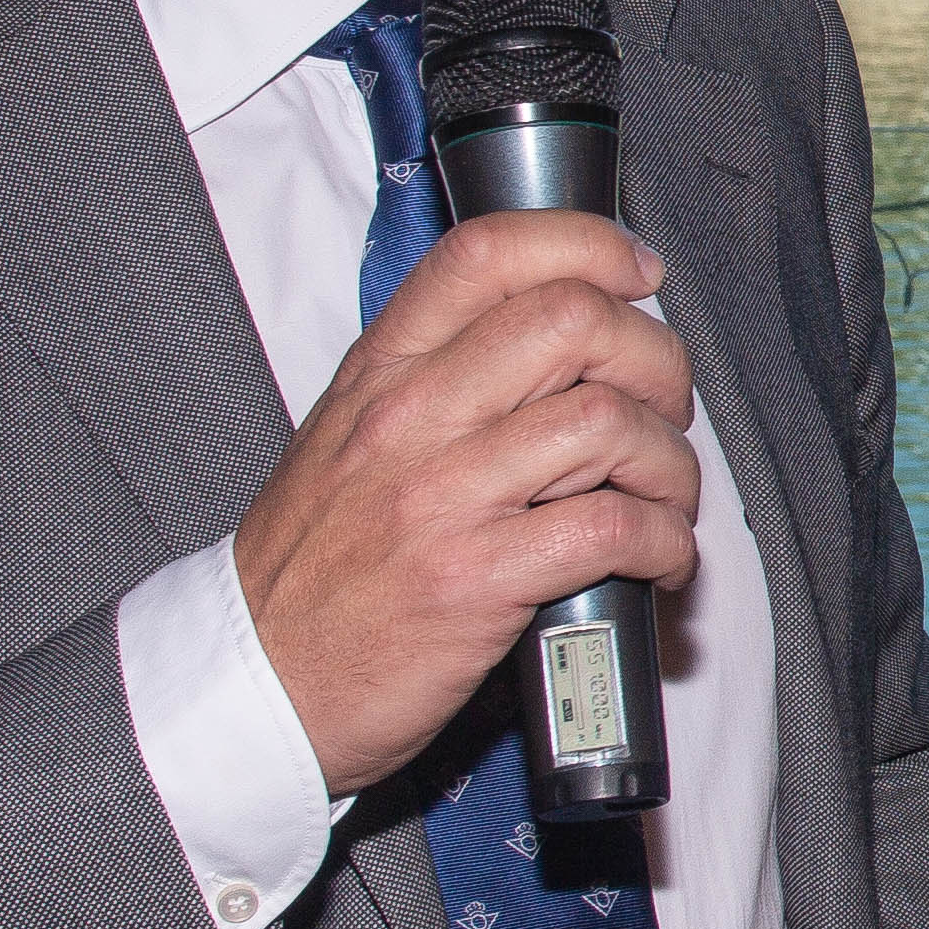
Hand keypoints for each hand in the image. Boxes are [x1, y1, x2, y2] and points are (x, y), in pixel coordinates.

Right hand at [229, 212, 698, 796]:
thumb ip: (439, 380)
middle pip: (574, 322)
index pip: (489, 253)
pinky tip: (660, 561)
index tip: (638, 276)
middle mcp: (411, 416)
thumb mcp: (350, 438)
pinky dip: (664, 541)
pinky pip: (611, 528)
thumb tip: (565, 345)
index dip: (588, 245)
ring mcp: (441, 496)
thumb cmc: (317, 568)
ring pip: (607, 421)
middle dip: (655, 360)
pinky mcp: (474, 579)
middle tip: (664, 410)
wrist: (257, 683)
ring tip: (666, 500)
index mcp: (382, 370)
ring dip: (670, 463)